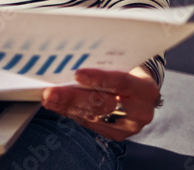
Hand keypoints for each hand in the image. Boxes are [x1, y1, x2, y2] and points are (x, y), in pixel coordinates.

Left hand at [41, 66, 160, 140]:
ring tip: (48, 98)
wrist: (143, 92)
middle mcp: (140, 111)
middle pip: (103, 104)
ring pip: (92, 116)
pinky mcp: (116, 134)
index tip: (77, 74)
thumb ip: (106, 63)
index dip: (100, 78)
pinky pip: (89, 123)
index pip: (121, 82)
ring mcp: (128, 126)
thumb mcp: (125, 63)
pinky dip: (70, 113)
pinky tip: (56, 105)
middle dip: (73, 98)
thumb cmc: (130, 70)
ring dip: (66, 107)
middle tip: (51, 92)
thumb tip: (73, 59)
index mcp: (145, 88)